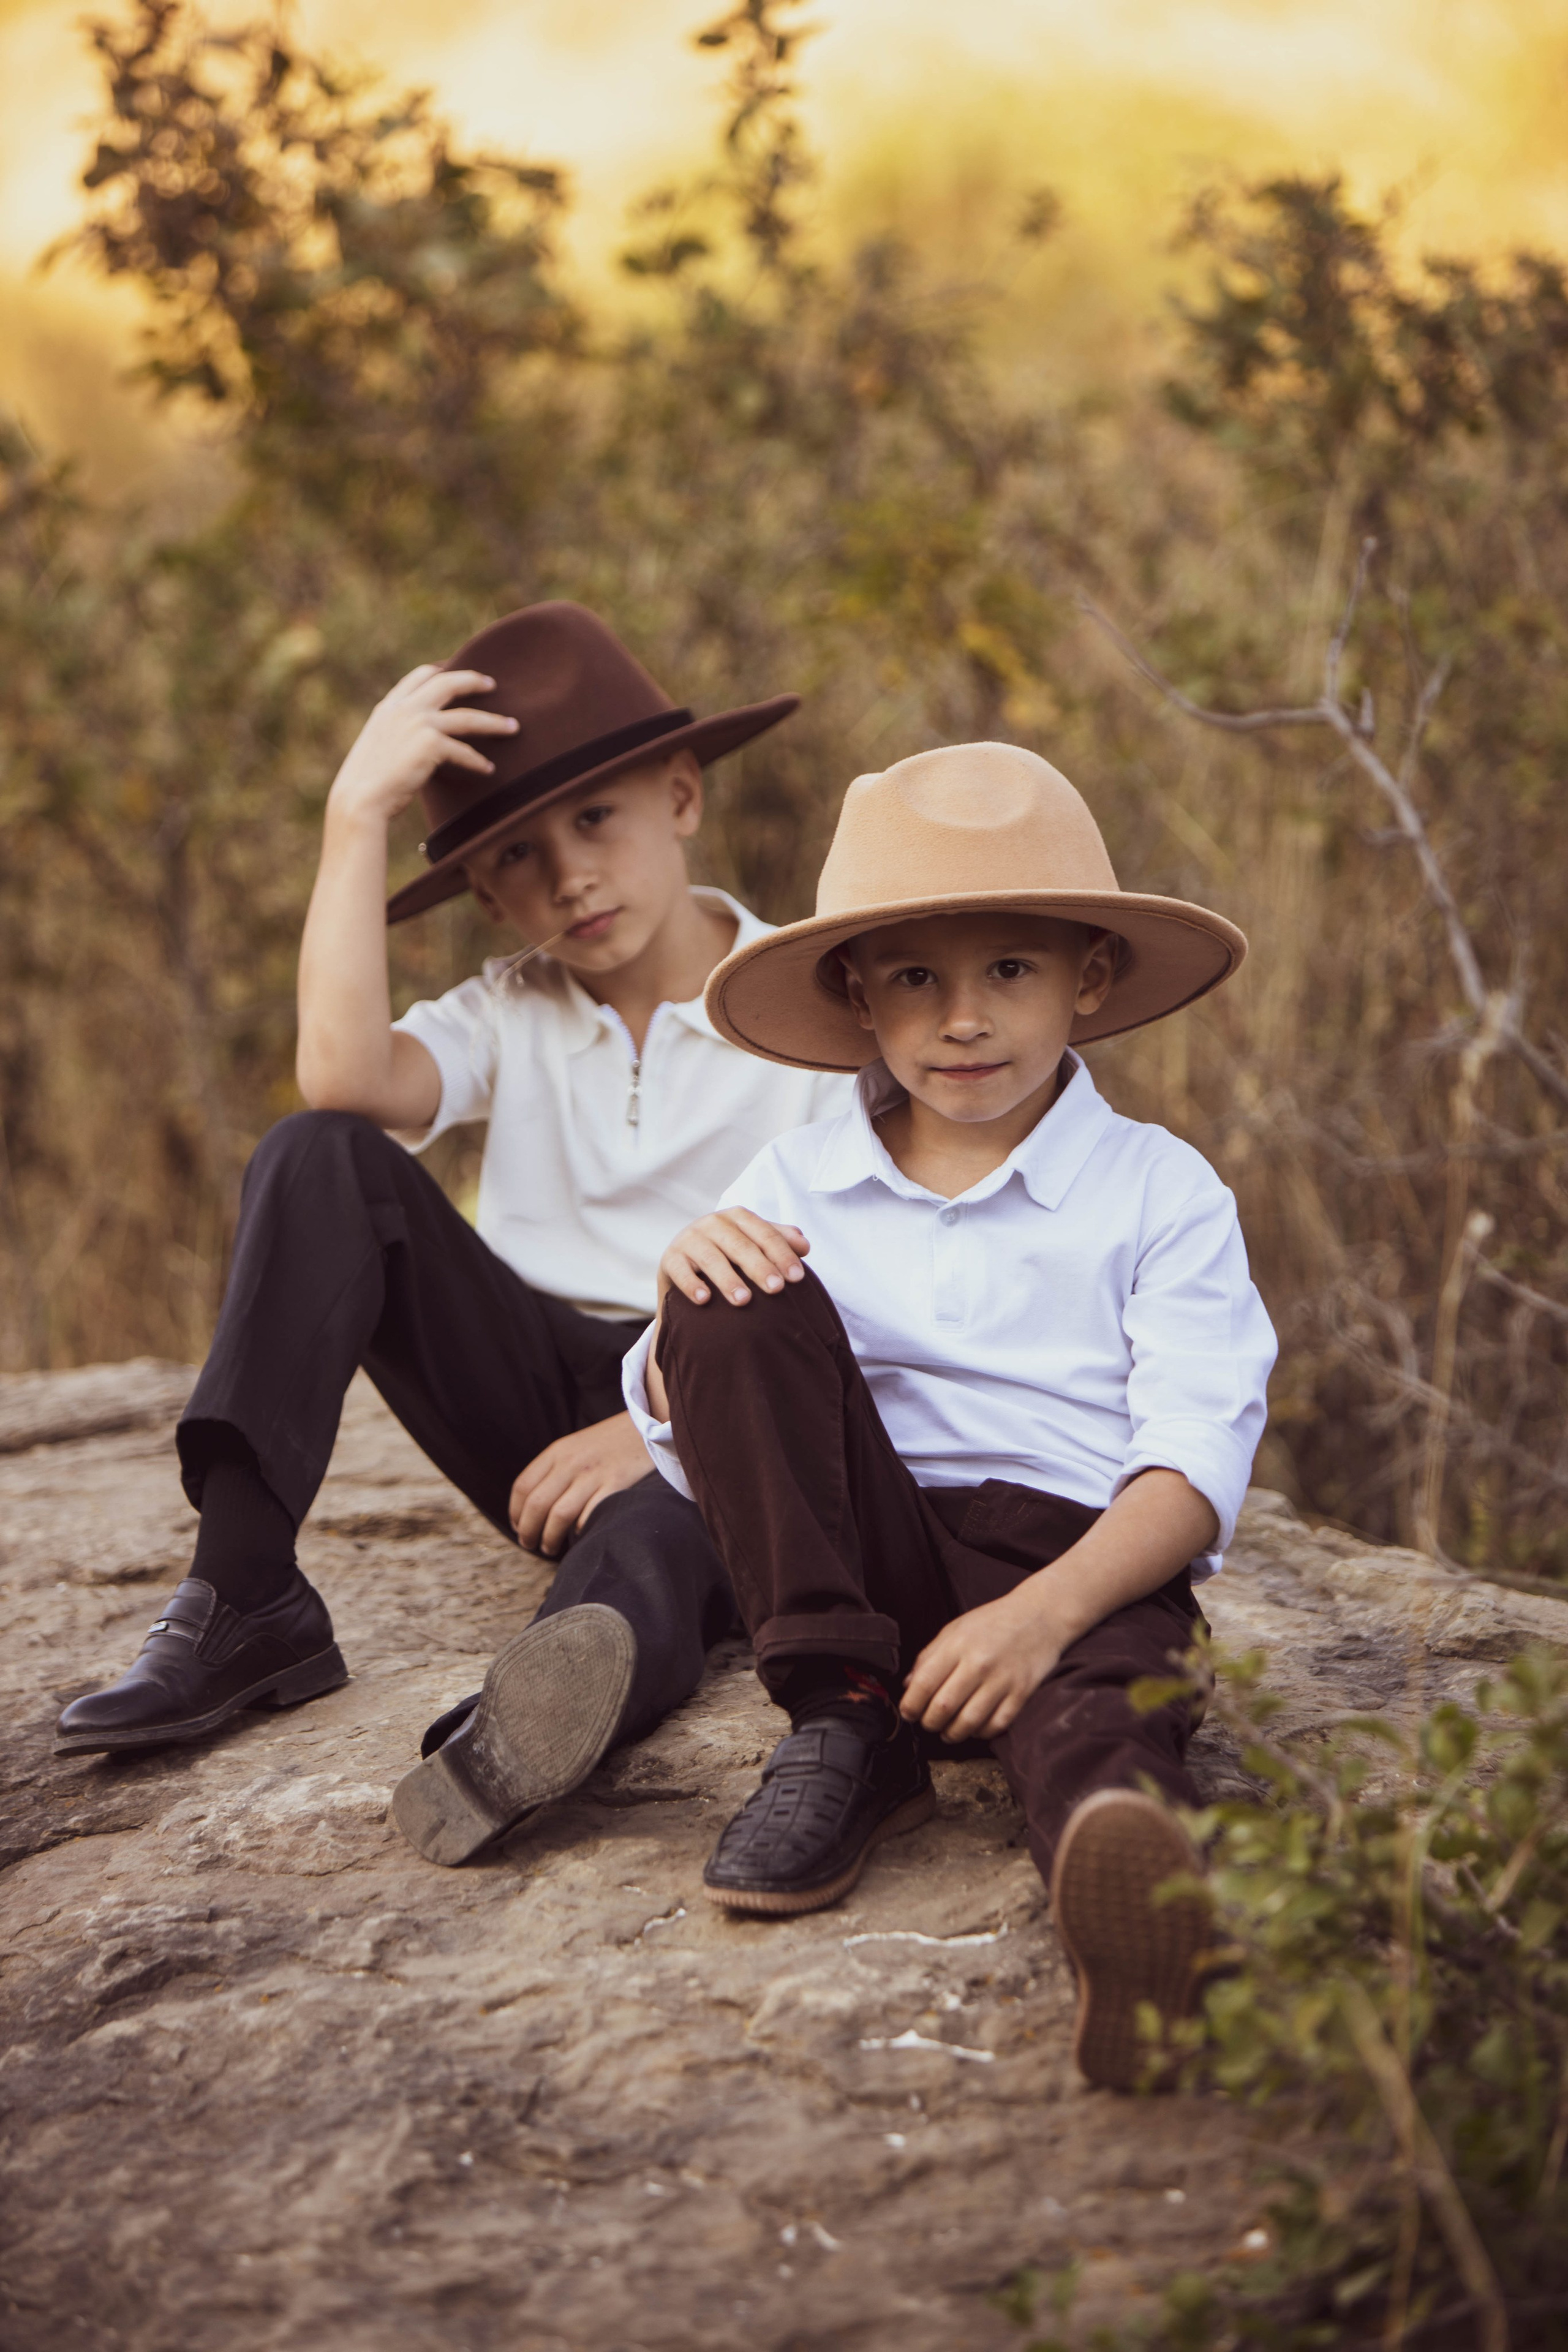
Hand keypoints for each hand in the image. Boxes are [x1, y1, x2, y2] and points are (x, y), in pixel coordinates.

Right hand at [326, 666, 519, 830]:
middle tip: (492, 685)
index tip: (456, 670)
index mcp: (389, 707)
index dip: (441, 670)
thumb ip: (397, 733)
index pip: (419, 676)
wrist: (359, 799)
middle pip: (448, 683)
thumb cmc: (366, 782)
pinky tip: (488, 769)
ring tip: (513, 727)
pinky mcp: (431, 744)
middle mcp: (405, 709)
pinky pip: (464, 752)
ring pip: (468, 717)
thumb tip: (417, 740)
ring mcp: (418, 723)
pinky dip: (478, 762)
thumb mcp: (378, 745)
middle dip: (473, 681)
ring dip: (494, 722)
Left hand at [509, 1412, 651, 1558]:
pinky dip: (580, 1531)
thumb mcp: (574, 1446)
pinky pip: (589, 1516)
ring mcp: (594, 1475)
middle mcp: (571, 1463)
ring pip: (559, 1515)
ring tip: (549, 1547)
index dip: (515, 1513)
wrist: (647, 1427)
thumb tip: (531, 1506)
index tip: (518, 1527)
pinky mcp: (616, 1486)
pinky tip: (578, 1536)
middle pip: (537, 1504)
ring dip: (549, 1538)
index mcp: (557, 1452)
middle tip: (530, 1544)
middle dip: (527, 1531)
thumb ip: (554, 1469)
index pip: (523, 1487)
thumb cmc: (608, 1443)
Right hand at [657, 1209, 810, 1307]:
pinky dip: (691, 1284)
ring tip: (744, 1300)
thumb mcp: (753, 1243)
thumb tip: (804, 1245)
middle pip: (740, 1245)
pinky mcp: (670, 1258)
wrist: (685, 1262)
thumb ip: (779, 1241)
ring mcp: (689, 1239)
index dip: (782, 1254)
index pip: (764, 1234)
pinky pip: (680, 1270)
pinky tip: (704, 1300)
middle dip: (760, 1267)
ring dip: (728, 1279)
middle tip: (776, 1288)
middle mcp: (713, 1223)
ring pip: (711, 1258)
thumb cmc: (729, 1253)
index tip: (797, 1278)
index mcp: (738, 1217)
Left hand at [900, 1585, 1069, 1741]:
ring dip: (952, 1734)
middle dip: (929, 1723)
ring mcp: (1002, 1680)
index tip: (908, 1712)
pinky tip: (974, 1727)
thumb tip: (907, 1685)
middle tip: (928, 1723)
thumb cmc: (994, 1621)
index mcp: (958, 1645)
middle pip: (943, 1707)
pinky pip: (996, 1725)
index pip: (924, 1683)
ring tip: (948, 1732)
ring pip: (969, 1722)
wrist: (1040, 1615)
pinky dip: (981, 1733)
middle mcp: (979, 1663)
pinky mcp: (1022, 1693)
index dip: (911, 1705)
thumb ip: (929, 1655)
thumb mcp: (956, 1628)